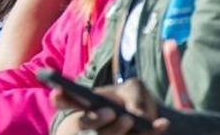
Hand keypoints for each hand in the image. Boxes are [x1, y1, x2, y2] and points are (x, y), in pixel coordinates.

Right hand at [51, 79, 168, 134]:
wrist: (152, 117)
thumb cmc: (135, 98)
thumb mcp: (135, 89)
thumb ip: (134, 97)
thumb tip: (137, 116)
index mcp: (88, 105)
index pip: (67, 102)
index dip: (61, 99)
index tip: (56, 92)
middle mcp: (93, 125)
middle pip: (87, 125)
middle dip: (96, 120)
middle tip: (111, 112)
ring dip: (119, 129)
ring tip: (132, 118)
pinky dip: (151, 133)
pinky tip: (163, 124)